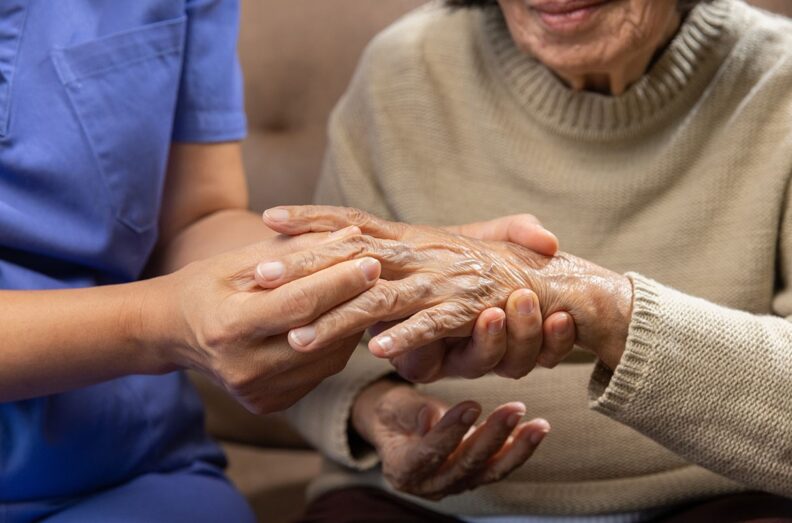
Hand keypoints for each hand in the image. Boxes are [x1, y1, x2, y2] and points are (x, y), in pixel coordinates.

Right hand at [147, 226, 379, 413]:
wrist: (174, 332)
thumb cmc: (208, 286)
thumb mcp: (242, 260)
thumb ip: (297, 251)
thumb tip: (352, 237)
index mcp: (229, 328)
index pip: (299, 304)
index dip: (339, 282)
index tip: (371, 259)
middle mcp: (244, 369)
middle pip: (319, 333)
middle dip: (354, 300)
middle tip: (381, 272)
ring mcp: (258, 392)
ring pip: (328, 358)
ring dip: (351, 323)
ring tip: (363, 293)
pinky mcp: (270, 404)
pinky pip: (320, 372)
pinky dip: (336, 344)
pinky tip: (341, 320)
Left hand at [260, 206, 630, 369]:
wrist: (546, 281)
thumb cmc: (484, 268)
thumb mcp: (435, 251)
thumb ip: (397, 251)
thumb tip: (348, 245)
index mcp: (409, 238)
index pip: (352, 223)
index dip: (312, 218)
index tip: (269, 217)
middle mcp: (420, 254)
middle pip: (353, 257)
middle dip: (305, 266)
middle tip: (260, 276)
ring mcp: (442, 281)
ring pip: (381, 299)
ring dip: (339, 318)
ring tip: (298, 336)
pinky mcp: (468, 310)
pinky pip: (432, 325)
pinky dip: (407, 337)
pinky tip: (377, 352)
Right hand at [352, 380, 548, 499]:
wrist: (398, 429)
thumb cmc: (393, 414)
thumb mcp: (392, 407)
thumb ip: (411, 412)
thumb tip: (431, 416)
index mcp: (402, 469)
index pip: (428, 453)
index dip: (450, 431)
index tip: (472, 405)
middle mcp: (429, 485)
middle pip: (464, 465)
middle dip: (493, 437)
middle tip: (514, 409)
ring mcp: (453, 485)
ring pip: (488, 471)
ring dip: (516, 448)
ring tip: (538, 425)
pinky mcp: (472, 478)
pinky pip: (498, 467)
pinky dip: (518, 450)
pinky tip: (535, 431)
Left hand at [388, 214, 574, 381]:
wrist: (392, 266)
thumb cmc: (448, 250)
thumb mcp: (489, 235)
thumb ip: (520, 232)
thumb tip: (550, 240)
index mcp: (512, 320)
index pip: (550, 340)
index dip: (560, 336)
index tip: (564, 317)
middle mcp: (488, 346)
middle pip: (522, 359)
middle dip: (530, 335)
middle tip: (530, 305)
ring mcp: (454, 357)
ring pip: (484, 363)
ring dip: (490, 339)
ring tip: (491, 314)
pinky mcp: (416, 360)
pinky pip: (423, 360)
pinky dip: (415, 341)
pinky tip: (408, 339)